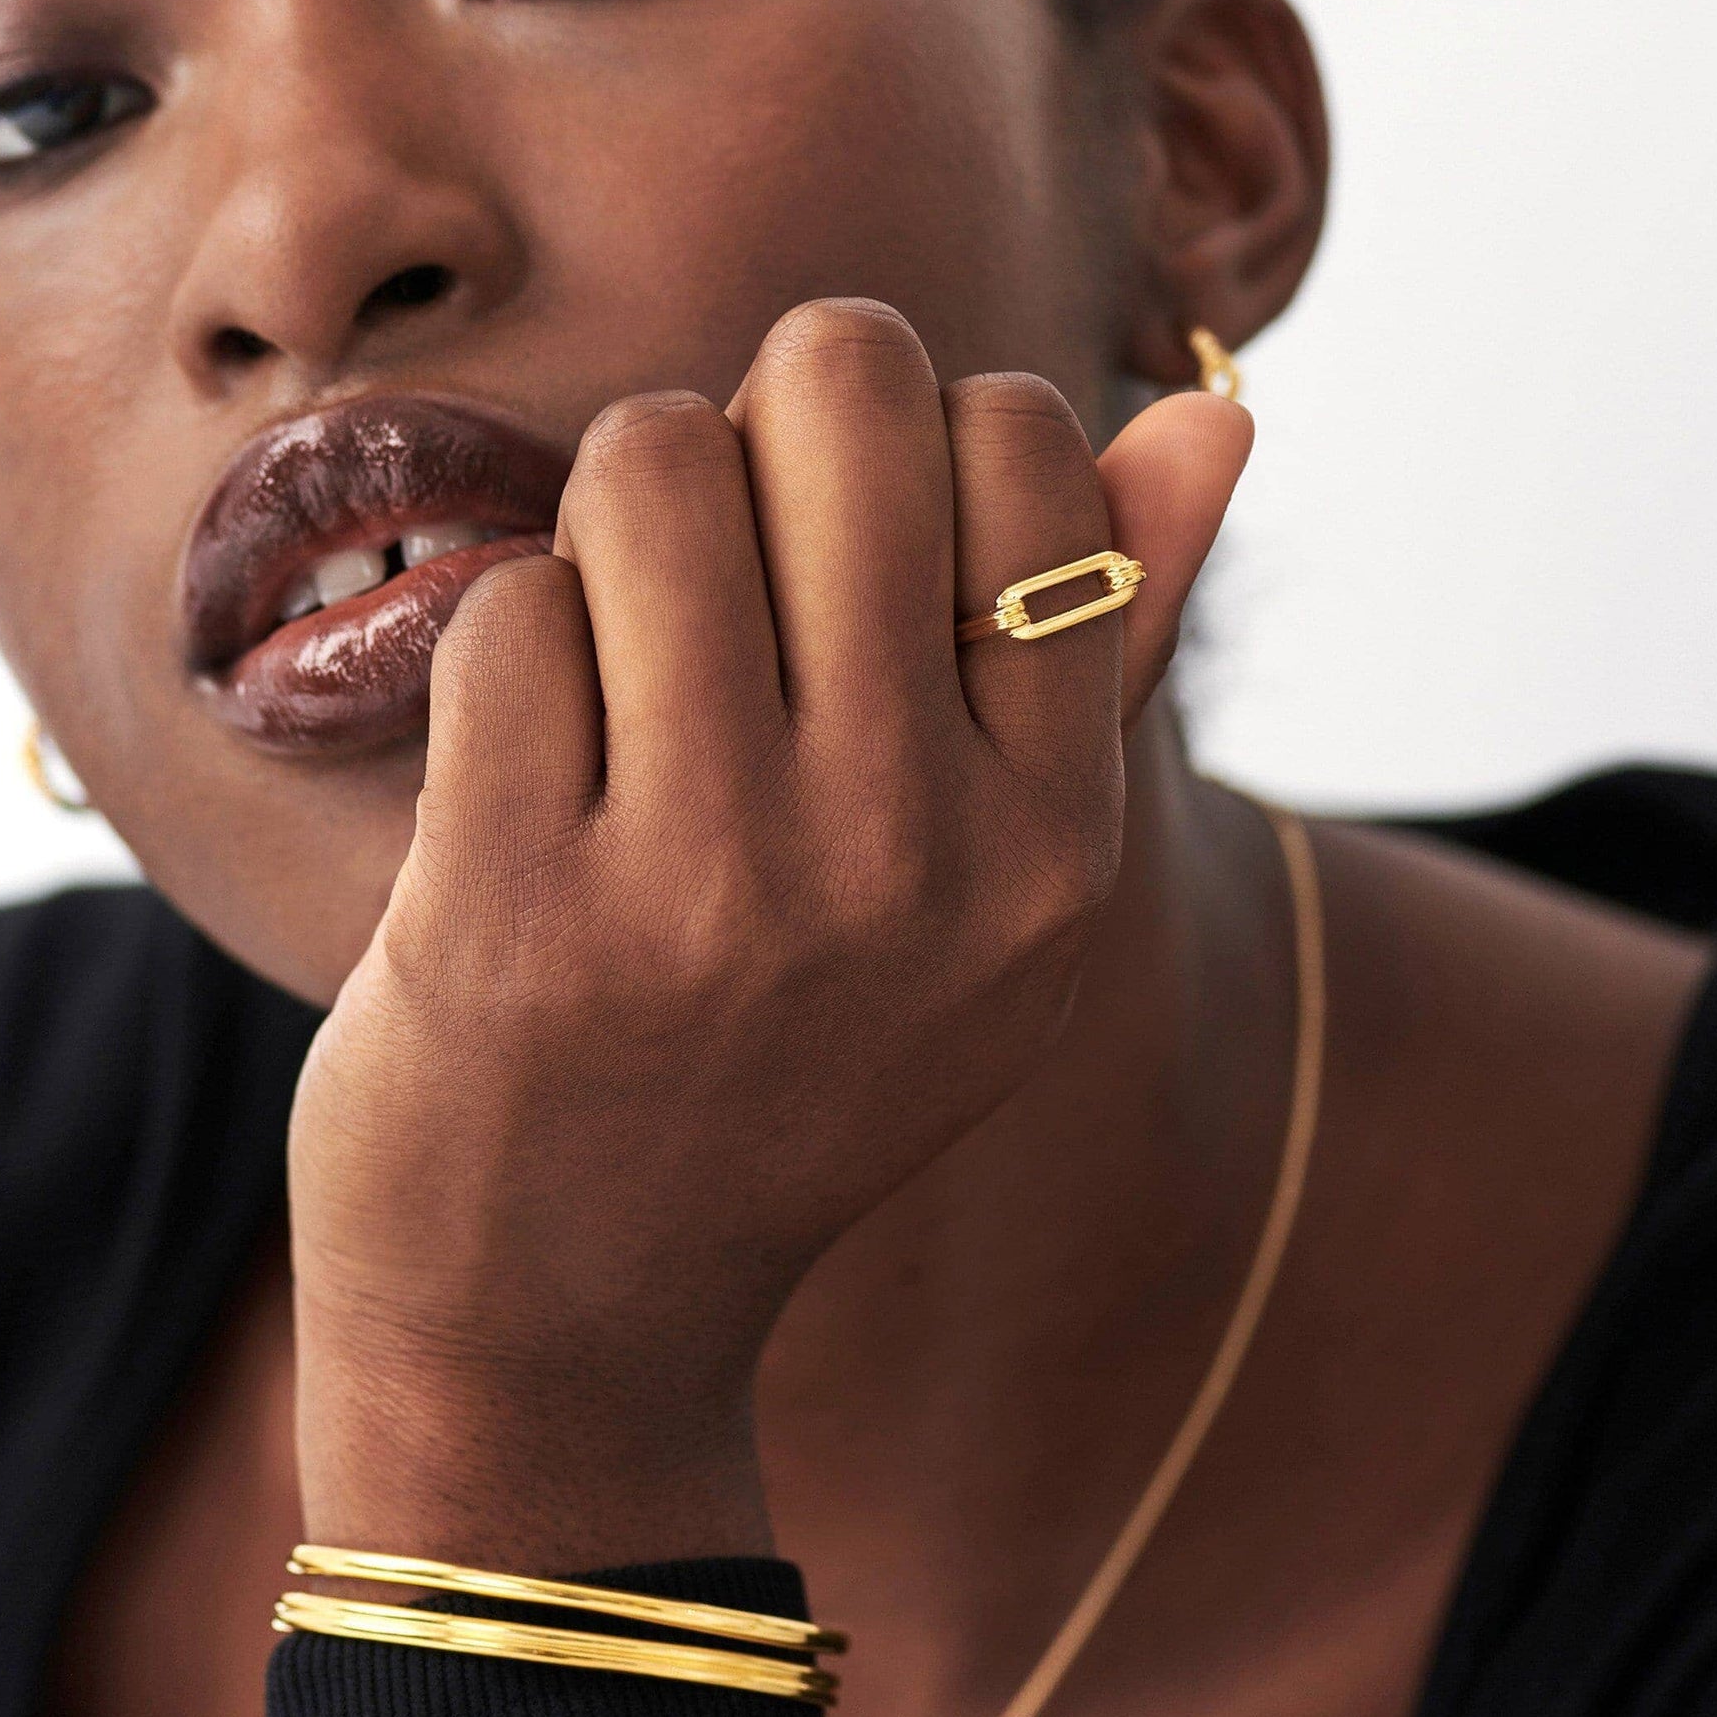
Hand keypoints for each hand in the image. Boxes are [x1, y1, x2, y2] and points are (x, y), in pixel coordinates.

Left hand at [286, 301, 1251, 1569]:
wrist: (567, 1326)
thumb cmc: (780, 1064)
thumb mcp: (993, 904)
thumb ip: (1106, 645)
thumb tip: (1216, 411)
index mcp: (1054, 840)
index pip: (1025, 436)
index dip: (910, 444)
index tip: (849, 566)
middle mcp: (914, 852)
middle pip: (842, 390)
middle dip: (751, 431)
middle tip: (710, 567)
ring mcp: (717, 884)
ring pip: (650, 462)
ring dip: (605, 534)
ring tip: (615, 667)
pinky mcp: (517, 908)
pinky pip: (508, 609)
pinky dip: (500, 660)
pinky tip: (522, 781)